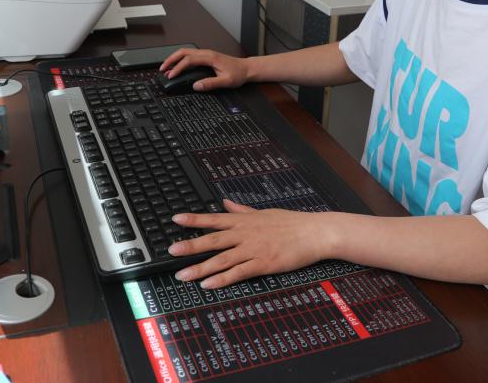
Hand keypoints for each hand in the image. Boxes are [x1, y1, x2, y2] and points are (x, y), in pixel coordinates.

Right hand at [158, 48, 249, 91]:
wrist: (246, 68)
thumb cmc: (238, 74)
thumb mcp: (226, 82)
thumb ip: (210, 84)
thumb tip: (196, 86)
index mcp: (210, 57)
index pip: (189, 60)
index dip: (178, 68)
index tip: (171, 75)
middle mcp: (206, 53)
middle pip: (183, 52)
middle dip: (171, 60)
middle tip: (162, 69)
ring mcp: (206, 54)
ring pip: (185, 52)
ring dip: (174, 59)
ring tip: (166, 68)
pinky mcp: (206, 57)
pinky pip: (190, 55)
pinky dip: (180, 59)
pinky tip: (177, 66)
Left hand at [167, 199, 332, 288]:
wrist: (315, 232)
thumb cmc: (292, 222)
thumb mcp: (264, 212)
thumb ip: (242, 210)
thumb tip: (225, 203)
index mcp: (244, 221)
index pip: (214, 219)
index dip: (194, 219)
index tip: (176, 219)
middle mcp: (245, 233)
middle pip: (213, 240)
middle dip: (191, 245)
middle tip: (172, 250)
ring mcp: (254, 249)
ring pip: (222, 259)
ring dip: (201, 267)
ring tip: (183, 275)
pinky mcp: (264, 264)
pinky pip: (239, 272)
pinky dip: (222, 279)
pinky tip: (208, 284)